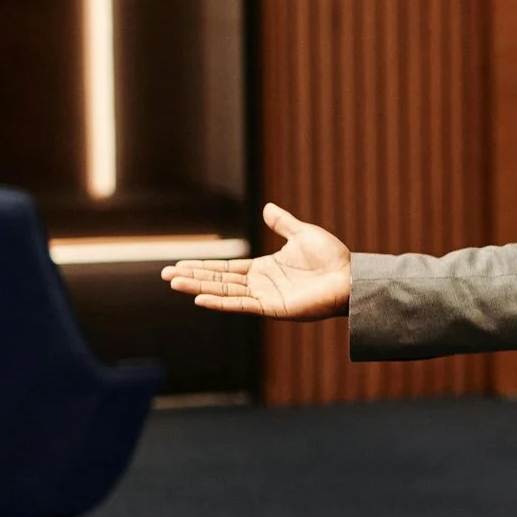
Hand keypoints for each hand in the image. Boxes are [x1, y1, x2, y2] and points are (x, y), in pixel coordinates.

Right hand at [160, 203, 351, 319]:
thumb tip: (268, 207)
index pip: (226, 269)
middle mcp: (261, 284)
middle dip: (192, 277)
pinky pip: (242, 305)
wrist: (351, 276)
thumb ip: (283, 223)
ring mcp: (265, 298)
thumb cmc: (332, 258)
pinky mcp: (273, 308)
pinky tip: (199, 298)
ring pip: (224, 292)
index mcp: (265, 269)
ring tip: (174, 283)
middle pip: (219, 280)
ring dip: (198, 288)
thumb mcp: (303, 234)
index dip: (202, 266)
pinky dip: (220, 302)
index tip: (178, 264)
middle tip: (164, 275)